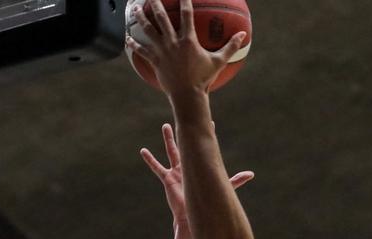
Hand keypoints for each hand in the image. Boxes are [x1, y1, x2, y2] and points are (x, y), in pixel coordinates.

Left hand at [126, 0, 247, 95]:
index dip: (184, 0)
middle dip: (155, 3)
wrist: (188, 95)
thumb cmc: (204, 79)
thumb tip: (244, 35)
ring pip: (148, 30)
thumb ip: (231, 47)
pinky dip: (134, 44)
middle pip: (161, 18)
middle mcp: (173, 43)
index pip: (186, 14)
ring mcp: (162, 52)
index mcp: (188, 40)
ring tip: (135, 8)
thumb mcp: (219, 62)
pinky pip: (142, 50)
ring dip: (140, 18)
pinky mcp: (155, 61)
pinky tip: (127, 38)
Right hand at [141, 123, 253, 238]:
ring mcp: (177, 172)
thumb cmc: (206, 204)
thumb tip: (252, 173)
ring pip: (172, 151)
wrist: (192, 217)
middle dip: (186, 132)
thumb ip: (236, 180)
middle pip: (187, 145)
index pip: (203, 148)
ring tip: (165, 126)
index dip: (206, 136)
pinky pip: (156, 167)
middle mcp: (189, 167)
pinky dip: (150, 159)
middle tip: (185, 118)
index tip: (210, 123)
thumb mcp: (222, 187)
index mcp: (199, 167)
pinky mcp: (168, 180)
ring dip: (169, 138)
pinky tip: (143, 151)